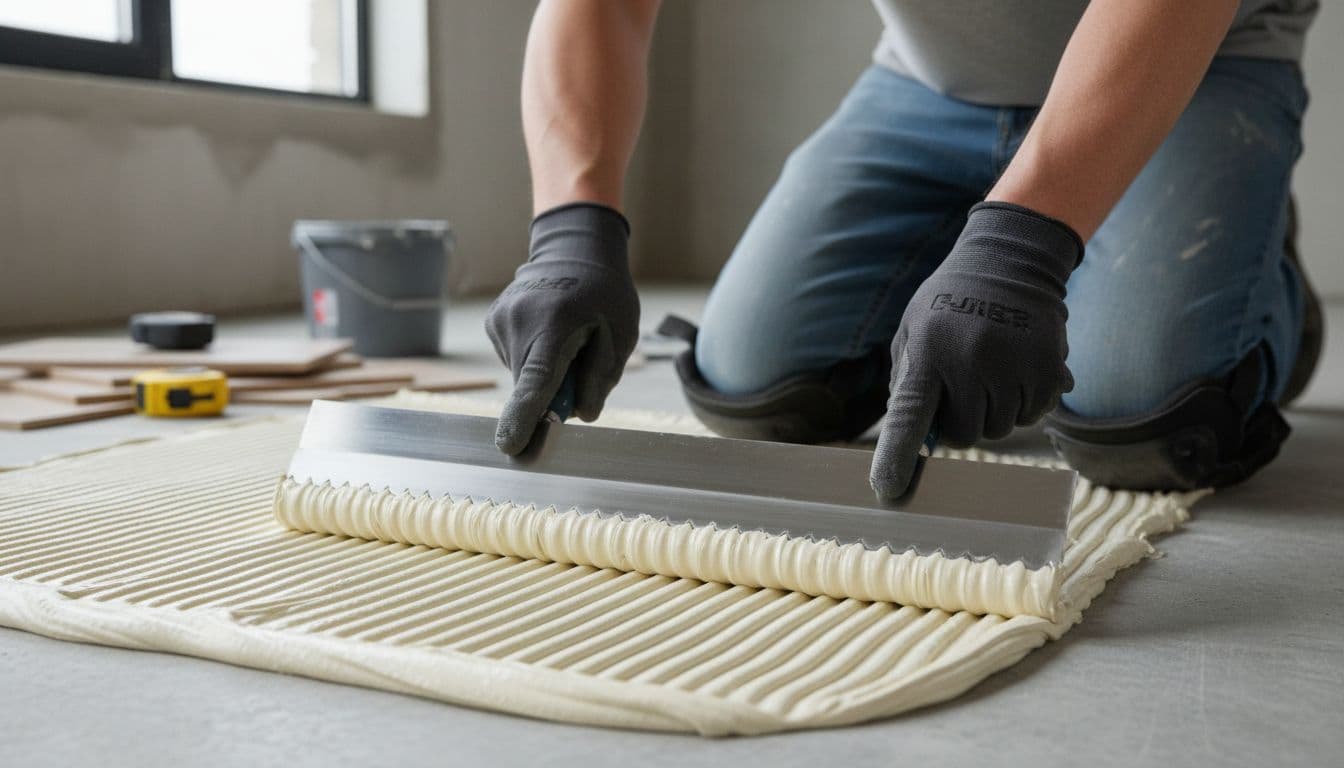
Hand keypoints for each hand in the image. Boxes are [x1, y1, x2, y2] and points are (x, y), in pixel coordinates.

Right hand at [485, 203, 639, 453]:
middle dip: (554, 392)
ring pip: (522, 374)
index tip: (510, 448)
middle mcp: (518, 322)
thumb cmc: (604, 294)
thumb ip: (602, 378)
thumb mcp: (620, 335)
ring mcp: (500, 320)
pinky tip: (549, 332)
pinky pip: (515, 358)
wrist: (574, 248)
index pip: (534, 384)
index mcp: (553, 326)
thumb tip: (581, 415)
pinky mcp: (493, 322)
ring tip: (566, 338)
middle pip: (530, 385)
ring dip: (544, 371)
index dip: (523, 420)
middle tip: (581, 360)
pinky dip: (533, 357)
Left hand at [870, 202, 1083, 499]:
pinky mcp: (1048, 370)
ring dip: (993, 411)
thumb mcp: (913, 330)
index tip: (887, 488)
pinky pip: (1033, 417)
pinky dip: (1024, 403)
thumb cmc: (950, 303)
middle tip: (963, 383)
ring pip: (999, 430)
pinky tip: (1017, 368)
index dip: (897, 455)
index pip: (908, 415)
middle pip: (962, 435)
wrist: (1010, 261)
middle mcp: (969, 361)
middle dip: (959, 420)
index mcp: (927, 352)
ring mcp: (1012, 365)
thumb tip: (912, 436)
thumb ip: (908, 382)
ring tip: (991, 368)